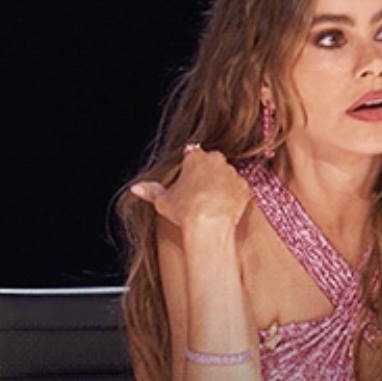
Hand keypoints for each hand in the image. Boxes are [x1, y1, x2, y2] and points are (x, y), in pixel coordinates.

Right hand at [129, 145, 252, 241]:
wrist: (210, 224)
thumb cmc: (185, 210)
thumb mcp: (163, 201)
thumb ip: (151, 191)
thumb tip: (136, 188)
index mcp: (196, 157)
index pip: (193, 156)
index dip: (190, 170)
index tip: (188, 182)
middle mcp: (216, 160)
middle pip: (211, 164)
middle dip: (206, 175)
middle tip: (199, 193)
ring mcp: (232, 173)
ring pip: (226, 175)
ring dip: (221, 185)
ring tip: (212, 203)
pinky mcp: (244, 186)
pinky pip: (239, 188)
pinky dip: (233, 196)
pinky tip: (224, 208)